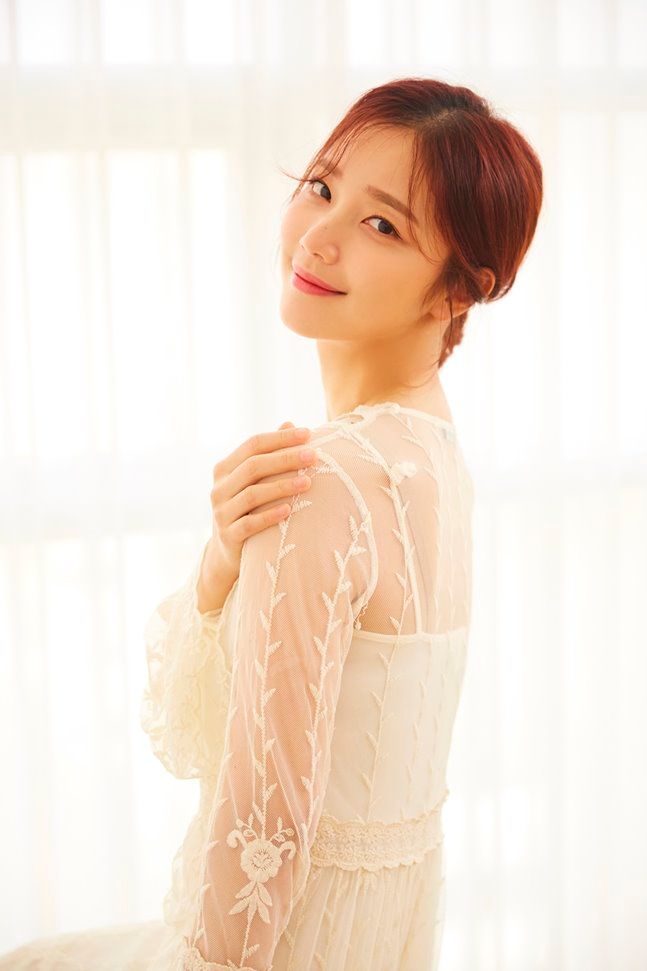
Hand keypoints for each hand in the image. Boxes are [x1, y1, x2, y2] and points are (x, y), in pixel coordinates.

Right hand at [201, 421, 316, 596]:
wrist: (227, 551)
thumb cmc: (248, 509)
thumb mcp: (255, 481)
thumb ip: (270, 454)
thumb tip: (290, 423)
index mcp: (225, 468)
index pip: (253, 444)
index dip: (280, 438)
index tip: (309, 433)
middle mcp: (219, 488)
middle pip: (253, 466)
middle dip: (285, 459)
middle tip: (314, 456)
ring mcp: (221, 512)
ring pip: (252, 494)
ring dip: (282, 486)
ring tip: (308, 482)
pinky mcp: (228, 536)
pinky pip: (250, 524)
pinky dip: (270, 516)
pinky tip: (289, 510)